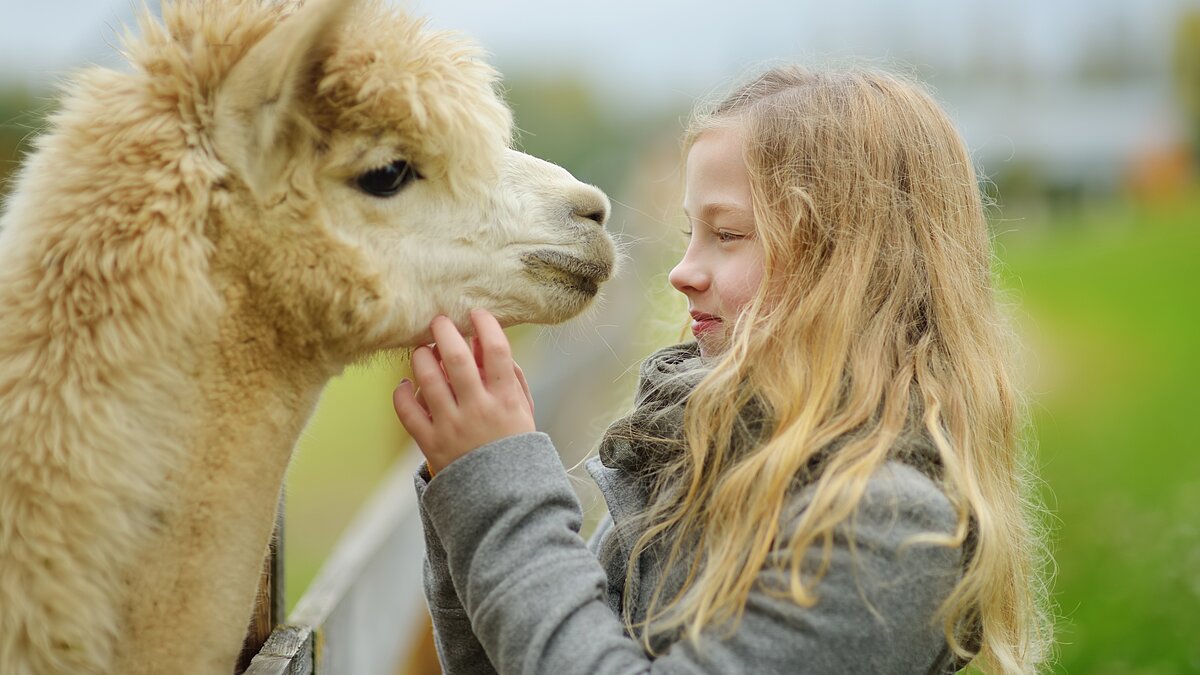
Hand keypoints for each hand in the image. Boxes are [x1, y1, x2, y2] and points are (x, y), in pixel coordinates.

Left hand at [393, 309, 534, 474]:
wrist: (501, 497)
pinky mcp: (430, 443)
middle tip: (438, 320)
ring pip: (427, 378)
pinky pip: (407, 411)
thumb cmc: (512, 447)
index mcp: (505, 399)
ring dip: (421, 356)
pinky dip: (401, 392)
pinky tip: (406, 384)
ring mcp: (452, 426)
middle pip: (456, 357)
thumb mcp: (524, 412)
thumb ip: (511, 378)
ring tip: (422, 349)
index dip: (485, 325)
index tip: (477, 314)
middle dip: (444, 331)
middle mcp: (478, 409)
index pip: (496, 350)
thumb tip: (489, 345)